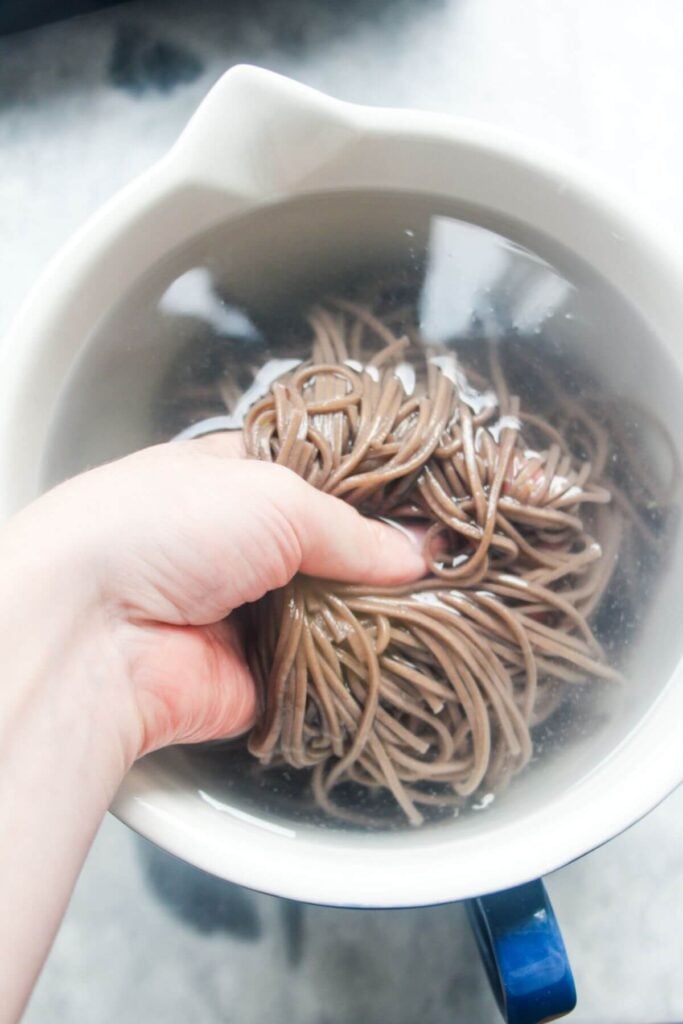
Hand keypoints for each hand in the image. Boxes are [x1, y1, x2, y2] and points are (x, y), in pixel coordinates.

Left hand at [4, 432, 425, 768]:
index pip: (324, 481)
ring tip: (450, 606)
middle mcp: (245, 546)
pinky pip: (325, 672)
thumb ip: (352, 528)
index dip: (378, 492)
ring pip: (338, 613)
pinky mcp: (259, 678)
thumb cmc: (161, 527)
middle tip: (455, 561)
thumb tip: (414, 552)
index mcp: (237, 481)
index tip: (435, 506)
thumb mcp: (273, 496)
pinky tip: (411, 654)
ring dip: (379, 614)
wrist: (92, 633)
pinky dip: (359, 667)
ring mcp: (252, 614)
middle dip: (387, 558)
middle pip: (336, 551)